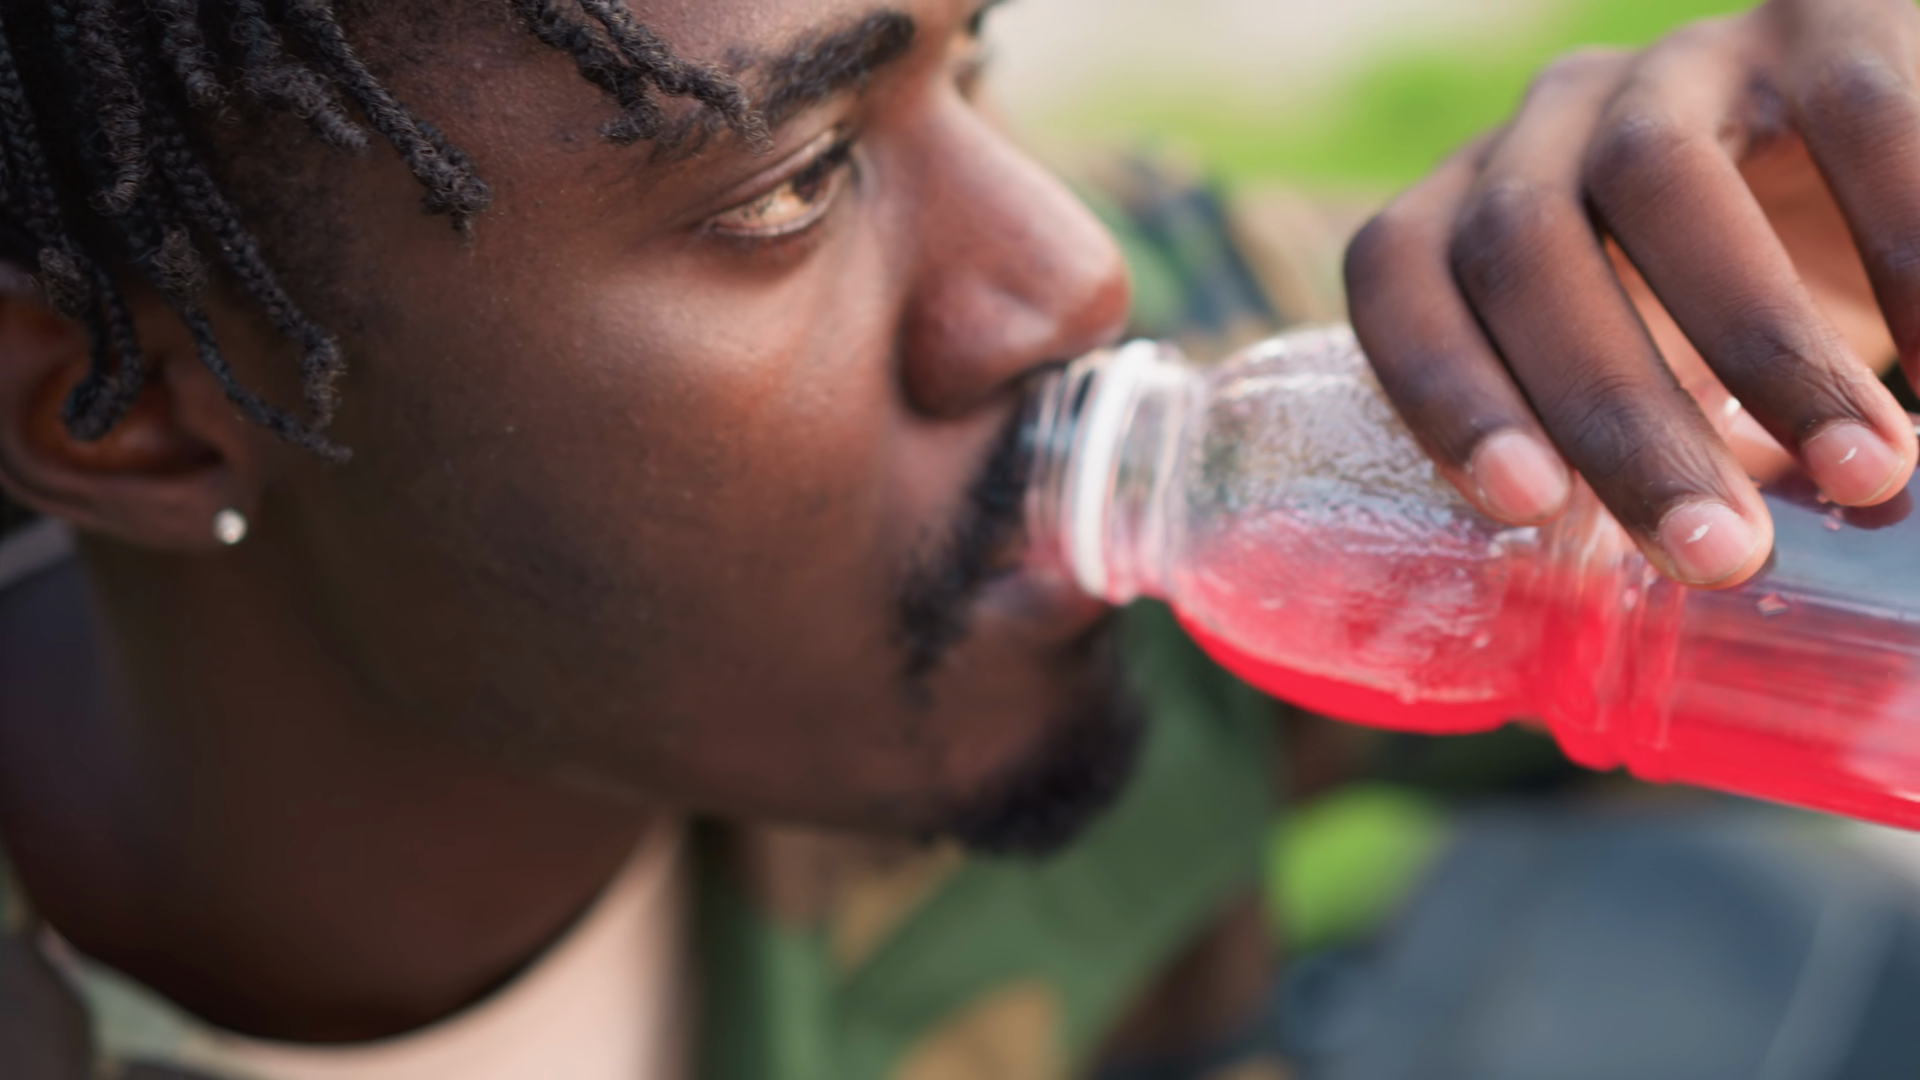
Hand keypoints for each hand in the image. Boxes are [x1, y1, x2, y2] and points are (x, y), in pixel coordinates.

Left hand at [1346, 0, 1919, 587]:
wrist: (1896, 156)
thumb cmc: (1754, 317)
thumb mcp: (1681, 389)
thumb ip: (1656, 471)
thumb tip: (1664, 674)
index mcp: (1480, 213)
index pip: (1400, 278)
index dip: (1439, 387)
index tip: (1525, 507)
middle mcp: (1550, 125)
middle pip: (1520, 252)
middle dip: (1615, 414)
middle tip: (1717, 553)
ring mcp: (1678, 62)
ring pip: (1656, 183)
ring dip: (1759, 342)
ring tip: (1870, 475)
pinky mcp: (1821, 17)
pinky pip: (1854, 119)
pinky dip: (1909, 247)